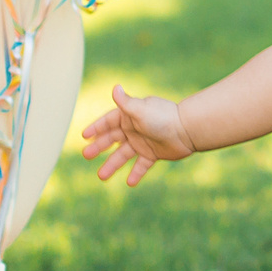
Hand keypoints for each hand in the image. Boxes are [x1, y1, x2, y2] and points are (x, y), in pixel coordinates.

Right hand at [81, 83, 195, 185]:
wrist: (187, 130)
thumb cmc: (163, 117)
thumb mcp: (141, 110)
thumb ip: (126, 102)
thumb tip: (115, 87)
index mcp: (129, 116)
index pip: (108, 121)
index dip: (96, 128)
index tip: (84, 135)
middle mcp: (134, 129)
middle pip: (112, 139)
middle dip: (98, 146)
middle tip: (86, 155)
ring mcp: (143, 142)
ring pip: (123, 155)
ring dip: (112, 164)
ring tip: (101, 176)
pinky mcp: (153, 154)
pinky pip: (141, 165)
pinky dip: (136, 173)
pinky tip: (129, 183)